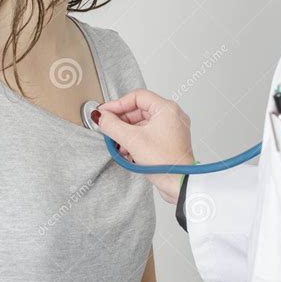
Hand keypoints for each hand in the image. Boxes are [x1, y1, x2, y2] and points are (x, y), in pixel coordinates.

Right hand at [96, 89, 194, 203]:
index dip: (118, 104)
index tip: (104, 112)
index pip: (137, 97)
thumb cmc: (165, 162)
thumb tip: (100, 116)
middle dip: (121, 120)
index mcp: (167, 109)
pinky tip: (126, 150)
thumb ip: (112, 125)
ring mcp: (171, 128)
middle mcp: (172, 115)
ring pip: (142, 122)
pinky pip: (148, 133)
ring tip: (116, 143)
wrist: (180, 185)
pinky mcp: (169, 141)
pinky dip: (135, 139)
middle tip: (107, 127)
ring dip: (127, 131)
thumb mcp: (132, 140)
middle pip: (139, 109)